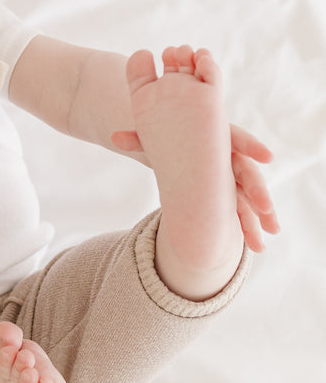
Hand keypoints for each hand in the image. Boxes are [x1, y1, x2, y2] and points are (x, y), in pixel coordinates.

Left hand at [111, 120, 279, 253]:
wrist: (172, 141)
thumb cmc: (165, 135)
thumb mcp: (154, 136)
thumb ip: (139, 137)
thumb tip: (113, 137)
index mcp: (215, 135)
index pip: (237, 138)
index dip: (252, 146)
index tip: (268, 157)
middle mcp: (228, 156)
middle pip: (247, 173)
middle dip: (258, 192)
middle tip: (267, 210)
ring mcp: (229, 176)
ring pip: (247, 197)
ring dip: (258, 218)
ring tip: (264, 241)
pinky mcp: (226, 193)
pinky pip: (238, 210)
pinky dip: (247, 226)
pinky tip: (254, 248)